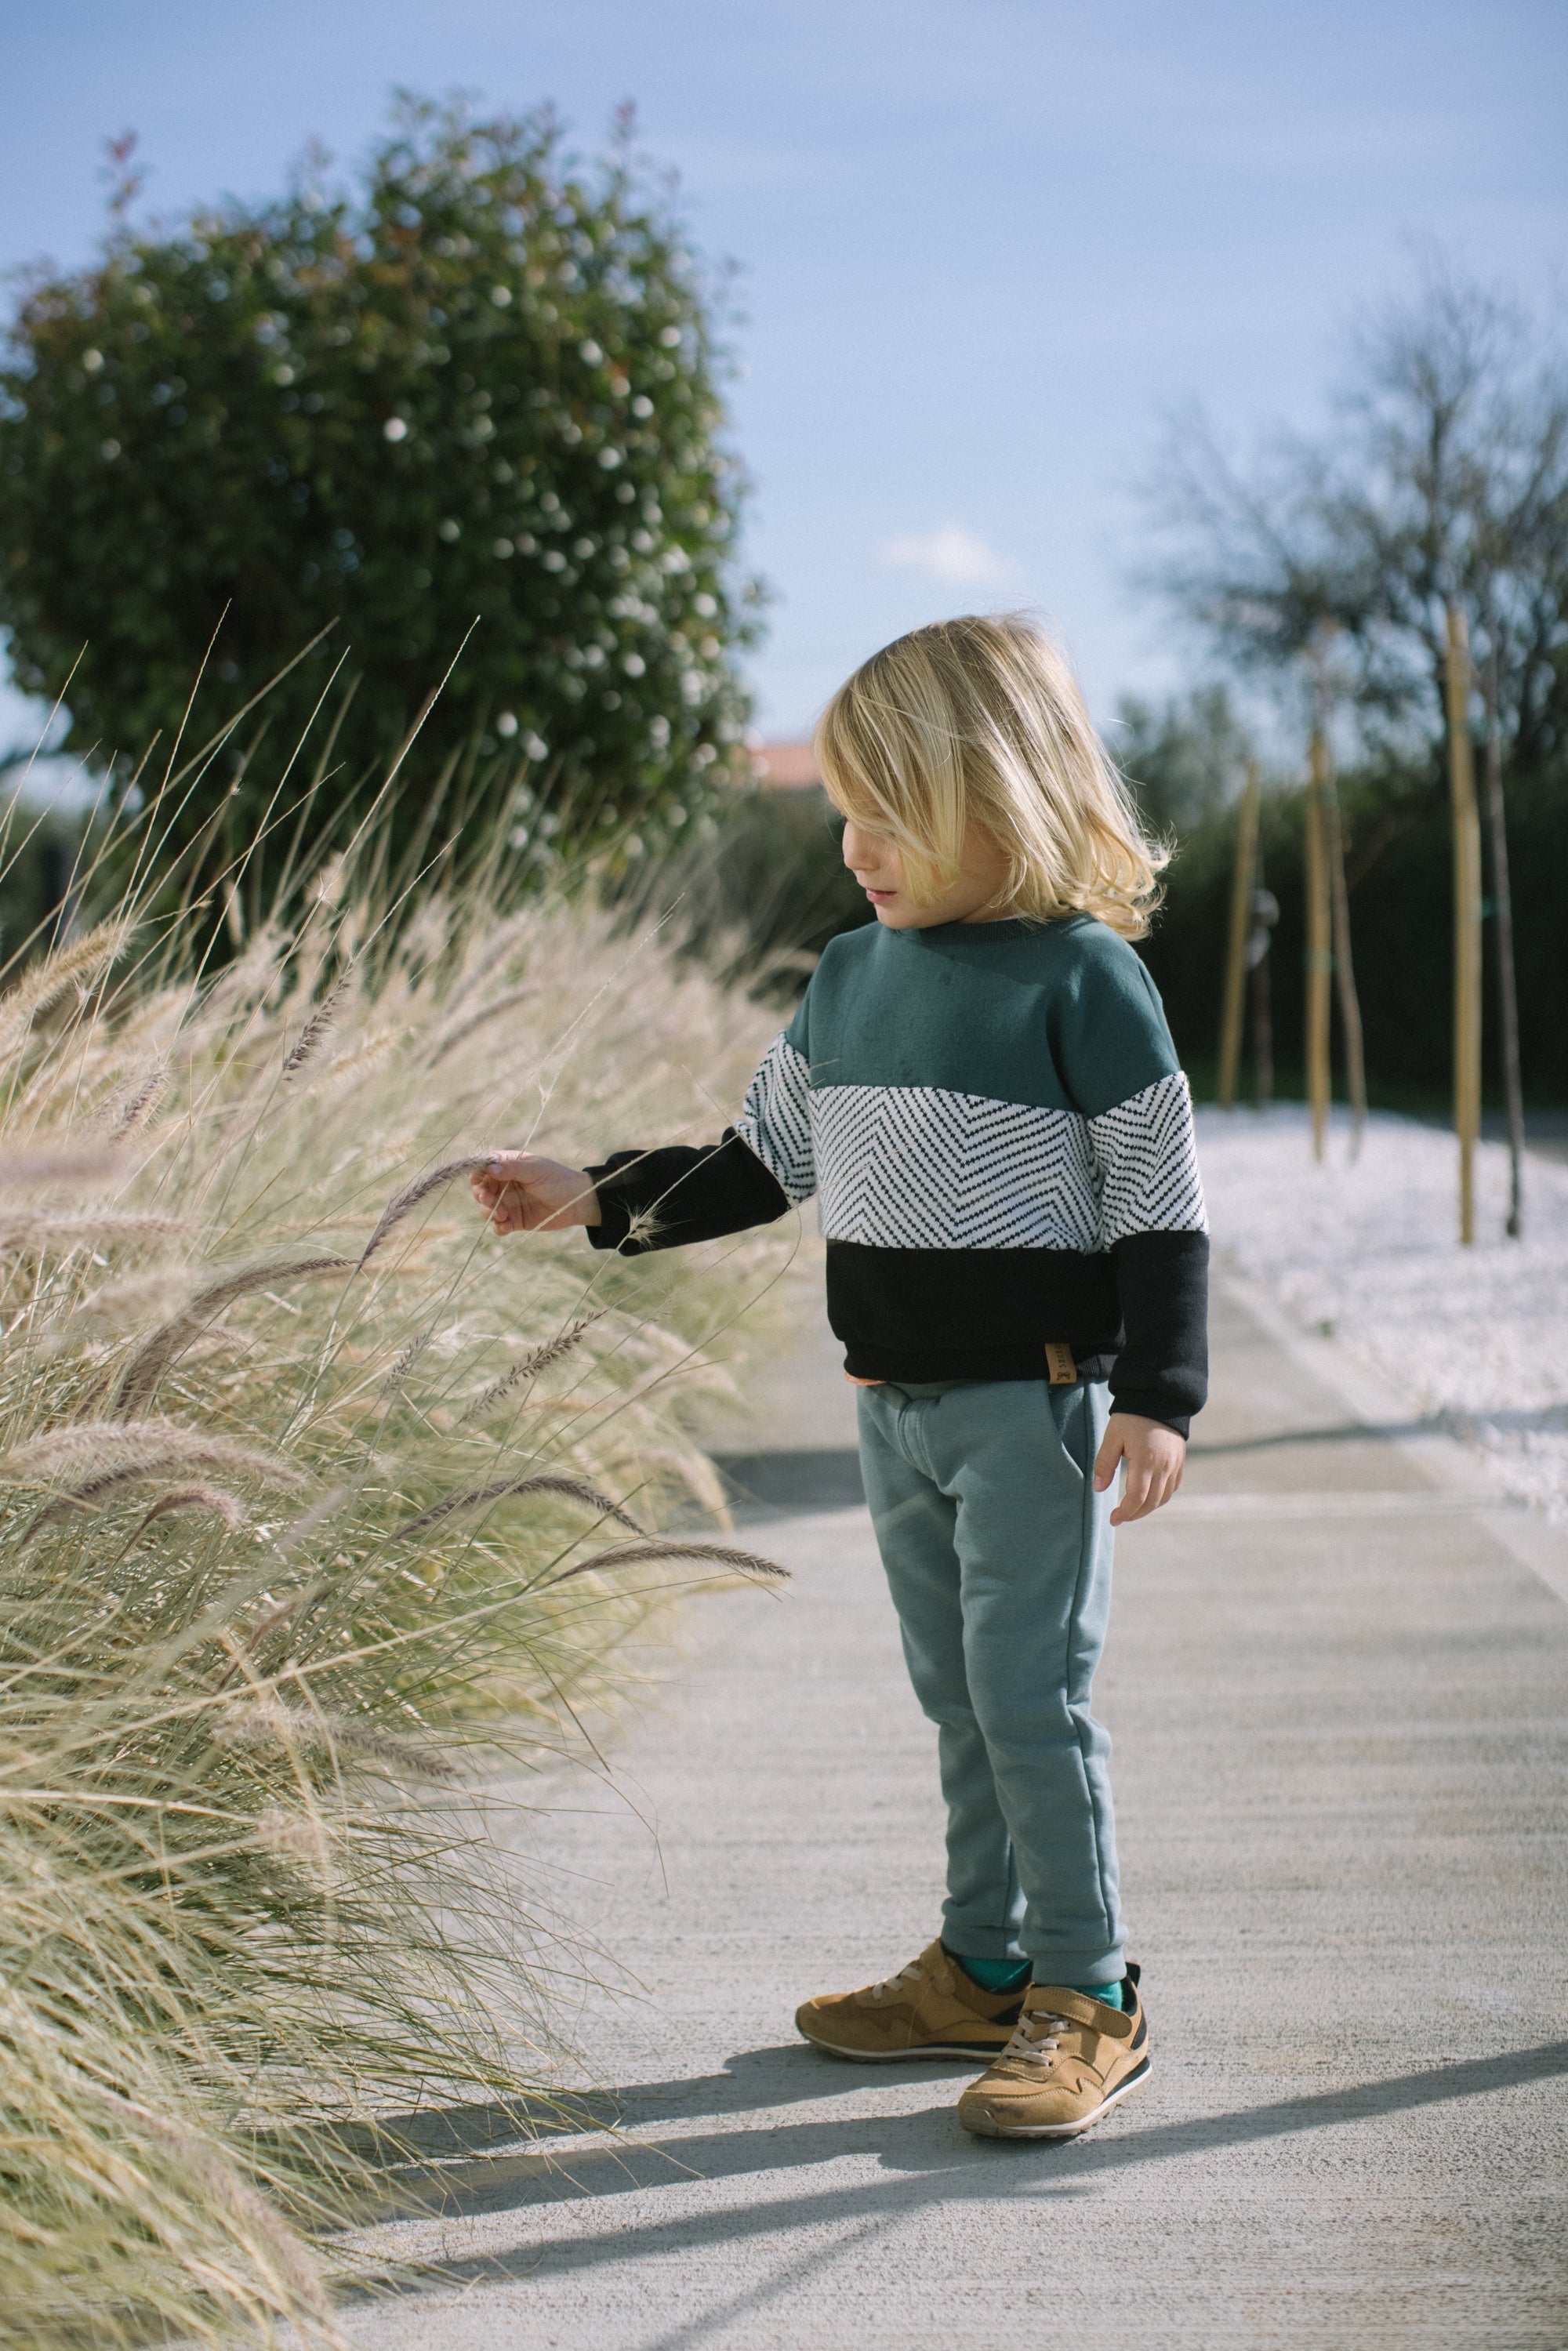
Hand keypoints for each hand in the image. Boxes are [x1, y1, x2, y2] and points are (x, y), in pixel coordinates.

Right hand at [470, 1151, 602, 1235]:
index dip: (477, 1174)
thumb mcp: (535, 1170)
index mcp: (508, 1166)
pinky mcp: (515, 1220)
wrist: (576, 1202)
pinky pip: (499, 1225)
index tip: (477, 1181)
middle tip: (489, 1200)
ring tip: (503, 1215)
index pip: (483, 1168)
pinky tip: (506, 1227)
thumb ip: (512, 1169)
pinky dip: (499, 1227)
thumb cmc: (557, 1179)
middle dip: (481, 1196)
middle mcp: (504, 1184)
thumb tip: (490, 1168)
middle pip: (481, 1190)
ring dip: (489, 1213)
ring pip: (487, 1209)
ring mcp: (508, 1202)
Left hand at [1092, 1412, 1184, 1525]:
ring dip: (1148, 1508)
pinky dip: (1161, 1497)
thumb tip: (1098, 1488)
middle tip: (1120, 1517)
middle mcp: (1164, 1466)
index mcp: (1145, 1461)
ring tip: (1132, 1509)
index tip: (1113, 1519)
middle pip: (1152, 1502)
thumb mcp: (1112, 1437)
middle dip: (1135, 1514)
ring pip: (1164, 1497)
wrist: (1159, 1398)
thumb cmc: (1131, 1417)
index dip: (1124, 1513)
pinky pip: (1173, 1487)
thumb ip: (1104, 1463)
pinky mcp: (1180, 1461)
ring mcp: (1175, 1464)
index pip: (1136, 1498)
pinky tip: (1148, 1497)